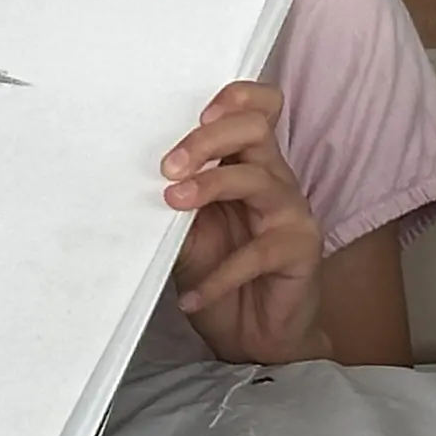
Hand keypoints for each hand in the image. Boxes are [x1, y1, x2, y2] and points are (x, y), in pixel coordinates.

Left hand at [165, 80, 326, 365]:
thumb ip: (175, 202)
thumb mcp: (186, 233)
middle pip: (255, 129)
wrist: (252, 336)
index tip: (195, 116)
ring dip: (209, 187)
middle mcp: (274, 178)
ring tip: (173, 205)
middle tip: (167, 168)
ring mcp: (291, 212)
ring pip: (257, 178)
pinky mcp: (301, 248)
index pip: (260, 107)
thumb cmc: (218, 273)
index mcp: (249, 163)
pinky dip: (219, 276)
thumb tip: (134, 181)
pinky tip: (192, 298)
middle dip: (207, 140)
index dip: (236, 98)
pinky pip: (258, 252)